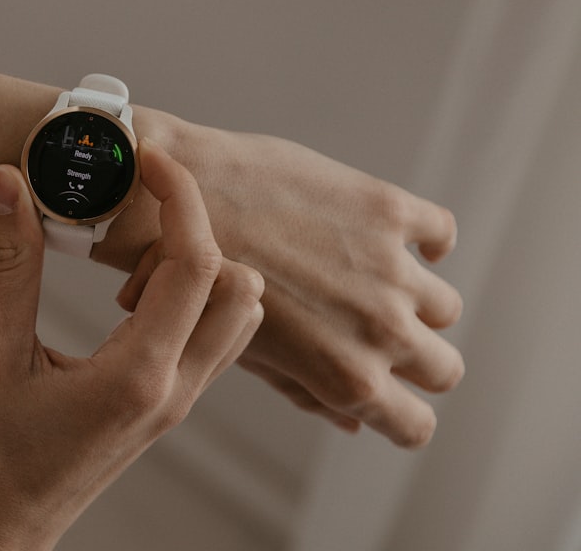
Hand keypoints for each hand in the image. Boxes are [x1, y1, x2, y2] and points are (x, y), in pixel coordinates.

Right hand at [0, 141, 263, 550]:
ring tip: (125, 269)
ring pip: (238, 315)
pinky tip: (129, 299)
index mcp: (138, 376)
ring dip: (198, 270)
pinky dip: (191, 300)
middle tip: (130, 220)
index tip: (147, 160)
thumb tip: (9, 184)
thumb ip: (9, 262)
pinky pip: (213, 339)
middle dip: (194, 232)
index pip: (196, 265)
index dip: (179, 197)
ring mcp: (178, 402)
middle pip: (238, 285)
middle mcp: (174, 389)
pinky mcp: (167, 405)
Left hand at [102, 114, 463, 448]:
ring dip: (415, 298)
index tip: (394, 394)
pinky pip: (440, 233)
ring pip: (445, 306)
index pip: (414, 425)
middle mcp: (379, 329)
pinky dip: (422, 237)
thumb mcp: (247, 354)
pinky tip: (383, 235)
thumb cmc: (197, 283)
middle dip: (418, 359)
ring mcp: (390, 270)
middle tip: (381, 335)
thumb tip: (352, 423)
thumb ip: (304, 389)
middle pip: (444, 368)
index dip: (405, 416)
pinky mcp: (387, 210)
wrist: (177, 197)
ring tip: (369, 282)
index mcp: (345, 378)